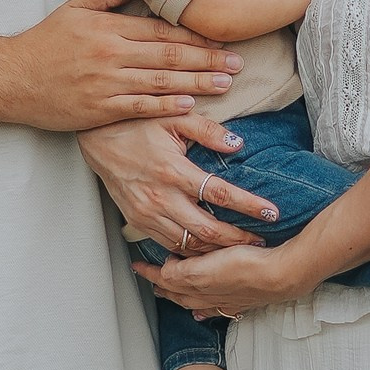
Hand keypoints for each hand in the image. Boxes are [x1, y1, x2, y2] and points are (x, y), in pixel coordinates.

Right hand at [2, 0, 242, 133]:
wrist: (10, 78)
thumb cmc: (43, 43)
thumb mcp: (73, 9)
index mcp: (108, 28)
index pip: (161, 30)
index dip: (195, 35)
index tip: (221, 38)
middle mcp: (111, 54)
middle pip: (169, 56)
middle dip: (207, 59)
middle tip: (237, 63)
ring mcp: (105, 82)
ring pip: (160, 82)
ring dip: (197, 83)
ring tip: (225, 84)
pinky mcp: (98, 109)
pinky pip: (139, 106)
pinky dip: (166, 106)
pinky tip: (189, 105)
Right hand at [81, 118, 280, 240]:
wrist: (98, 140)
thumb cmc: (137, 125)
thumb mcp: (174, 118)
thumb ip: (208, 130)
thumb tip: (238, 144)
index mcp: (173, 170)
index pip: (219, 194)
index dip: (249, 206)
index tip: (272, 213)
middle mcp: (161, 197)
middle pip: (207, 230)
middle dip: (238, 239)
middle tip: (261, 241)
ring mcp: (148, 214)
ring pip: (188, 245)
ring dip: (217, 250)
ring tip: (240, 248)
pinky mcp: (139, 222)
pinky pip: (169, 246)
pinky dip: (191, 251)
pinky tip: (209, 249)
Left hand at [136, 228, 315, 319]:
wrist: (281, 275)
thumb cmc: (247, 267)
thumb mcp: (205, 266)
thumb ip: (181, 271)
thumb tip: (166, 271)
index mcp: (196, 286)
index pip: (165, 280)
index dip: (149, 273)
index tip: (137, 267)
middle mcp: (207, 297)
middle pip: (177, 293)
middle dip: (162, 286)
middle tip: (151, 280)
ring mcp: (224, 300)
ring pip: (194, 301)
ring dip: (180, 296)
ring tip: (171, 293)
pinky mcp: (240, 301)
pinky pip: (214, 307)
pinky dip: (204, 308)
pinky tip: (203, 311)